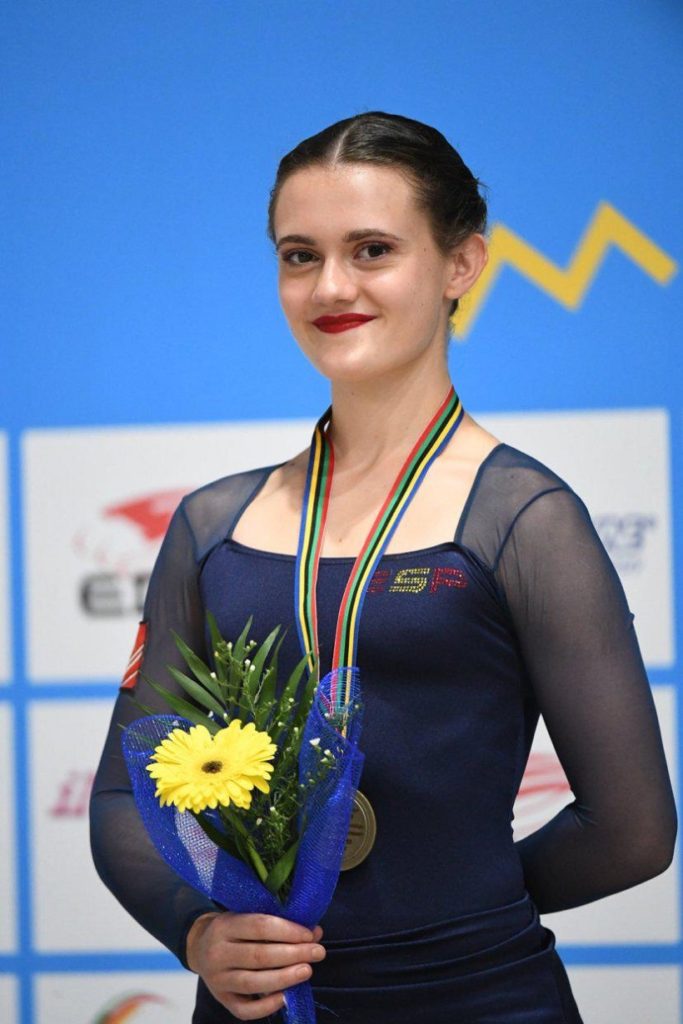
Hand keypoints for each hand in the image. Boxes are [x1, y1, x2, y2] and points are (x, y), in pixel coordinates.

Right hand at [186, 911, 325, 1019]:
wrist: (199, 946)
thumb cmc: (233, 929)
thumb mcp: (247, 916)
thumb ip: (278, 923)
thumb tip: (315, 933)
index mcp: (225, 925)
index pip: (260, 926)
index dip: (288, 930)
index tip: (310, 934)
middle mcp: (218, 953)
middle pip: (259, 955)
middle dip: (293, 954)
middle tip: (318, 952)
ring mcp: (218, 979)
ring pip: (253, 983)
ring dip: (284, 978)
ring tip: (307, 971)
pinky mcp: (221, 999)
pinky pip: (245, 1009)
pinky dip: (267, 1006)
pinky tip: (286, 997)